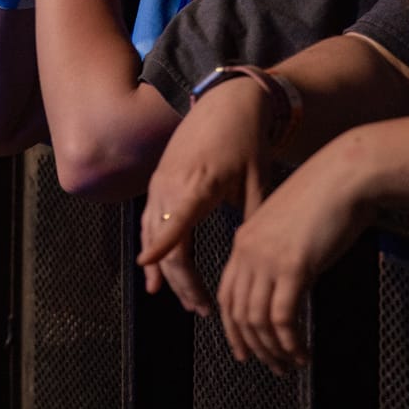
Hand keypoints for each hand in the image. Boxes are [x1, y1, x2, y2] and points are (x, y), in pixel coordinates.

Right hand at [137, 80, 272, 311]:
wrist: (228, 99)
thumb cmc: (246, 139)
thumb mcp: (258, 179)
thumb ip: (252, 218)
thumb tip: (255, 259)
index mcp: (198, 184)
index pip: (173, 224)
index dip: (161, 253)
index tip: (150, 279)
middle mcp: (172, 183)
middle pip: (165, 241)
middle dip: (182, 282)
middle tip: (203, 309)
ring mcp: (162, 180)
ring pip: (154, 233)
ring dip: (168, 269)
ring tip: (187, 300)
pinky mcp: (161, 178)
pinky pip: (150, 219)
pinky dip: (154, 246)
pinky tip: (156, 270)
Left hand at [216, 146, 373, 372]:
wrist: (345, 174)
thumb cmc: (326, 196)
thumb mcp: (290, 227)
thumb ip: (279, 255)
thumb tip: (285, 288)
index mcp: (245, 238)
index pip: (227, 294)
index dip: (233, 329)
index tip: (245, 350)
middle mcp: (249, 250)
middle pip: (238, 313)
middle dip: (253, 347)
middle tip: (272, 367)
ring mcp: (269, 258)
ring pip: (258, 321)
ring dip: (273, 350)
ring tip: (290, 364)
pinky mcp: (294, 266)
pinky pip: (283, 319)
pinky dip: (291, 343)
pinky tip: (303, 352)